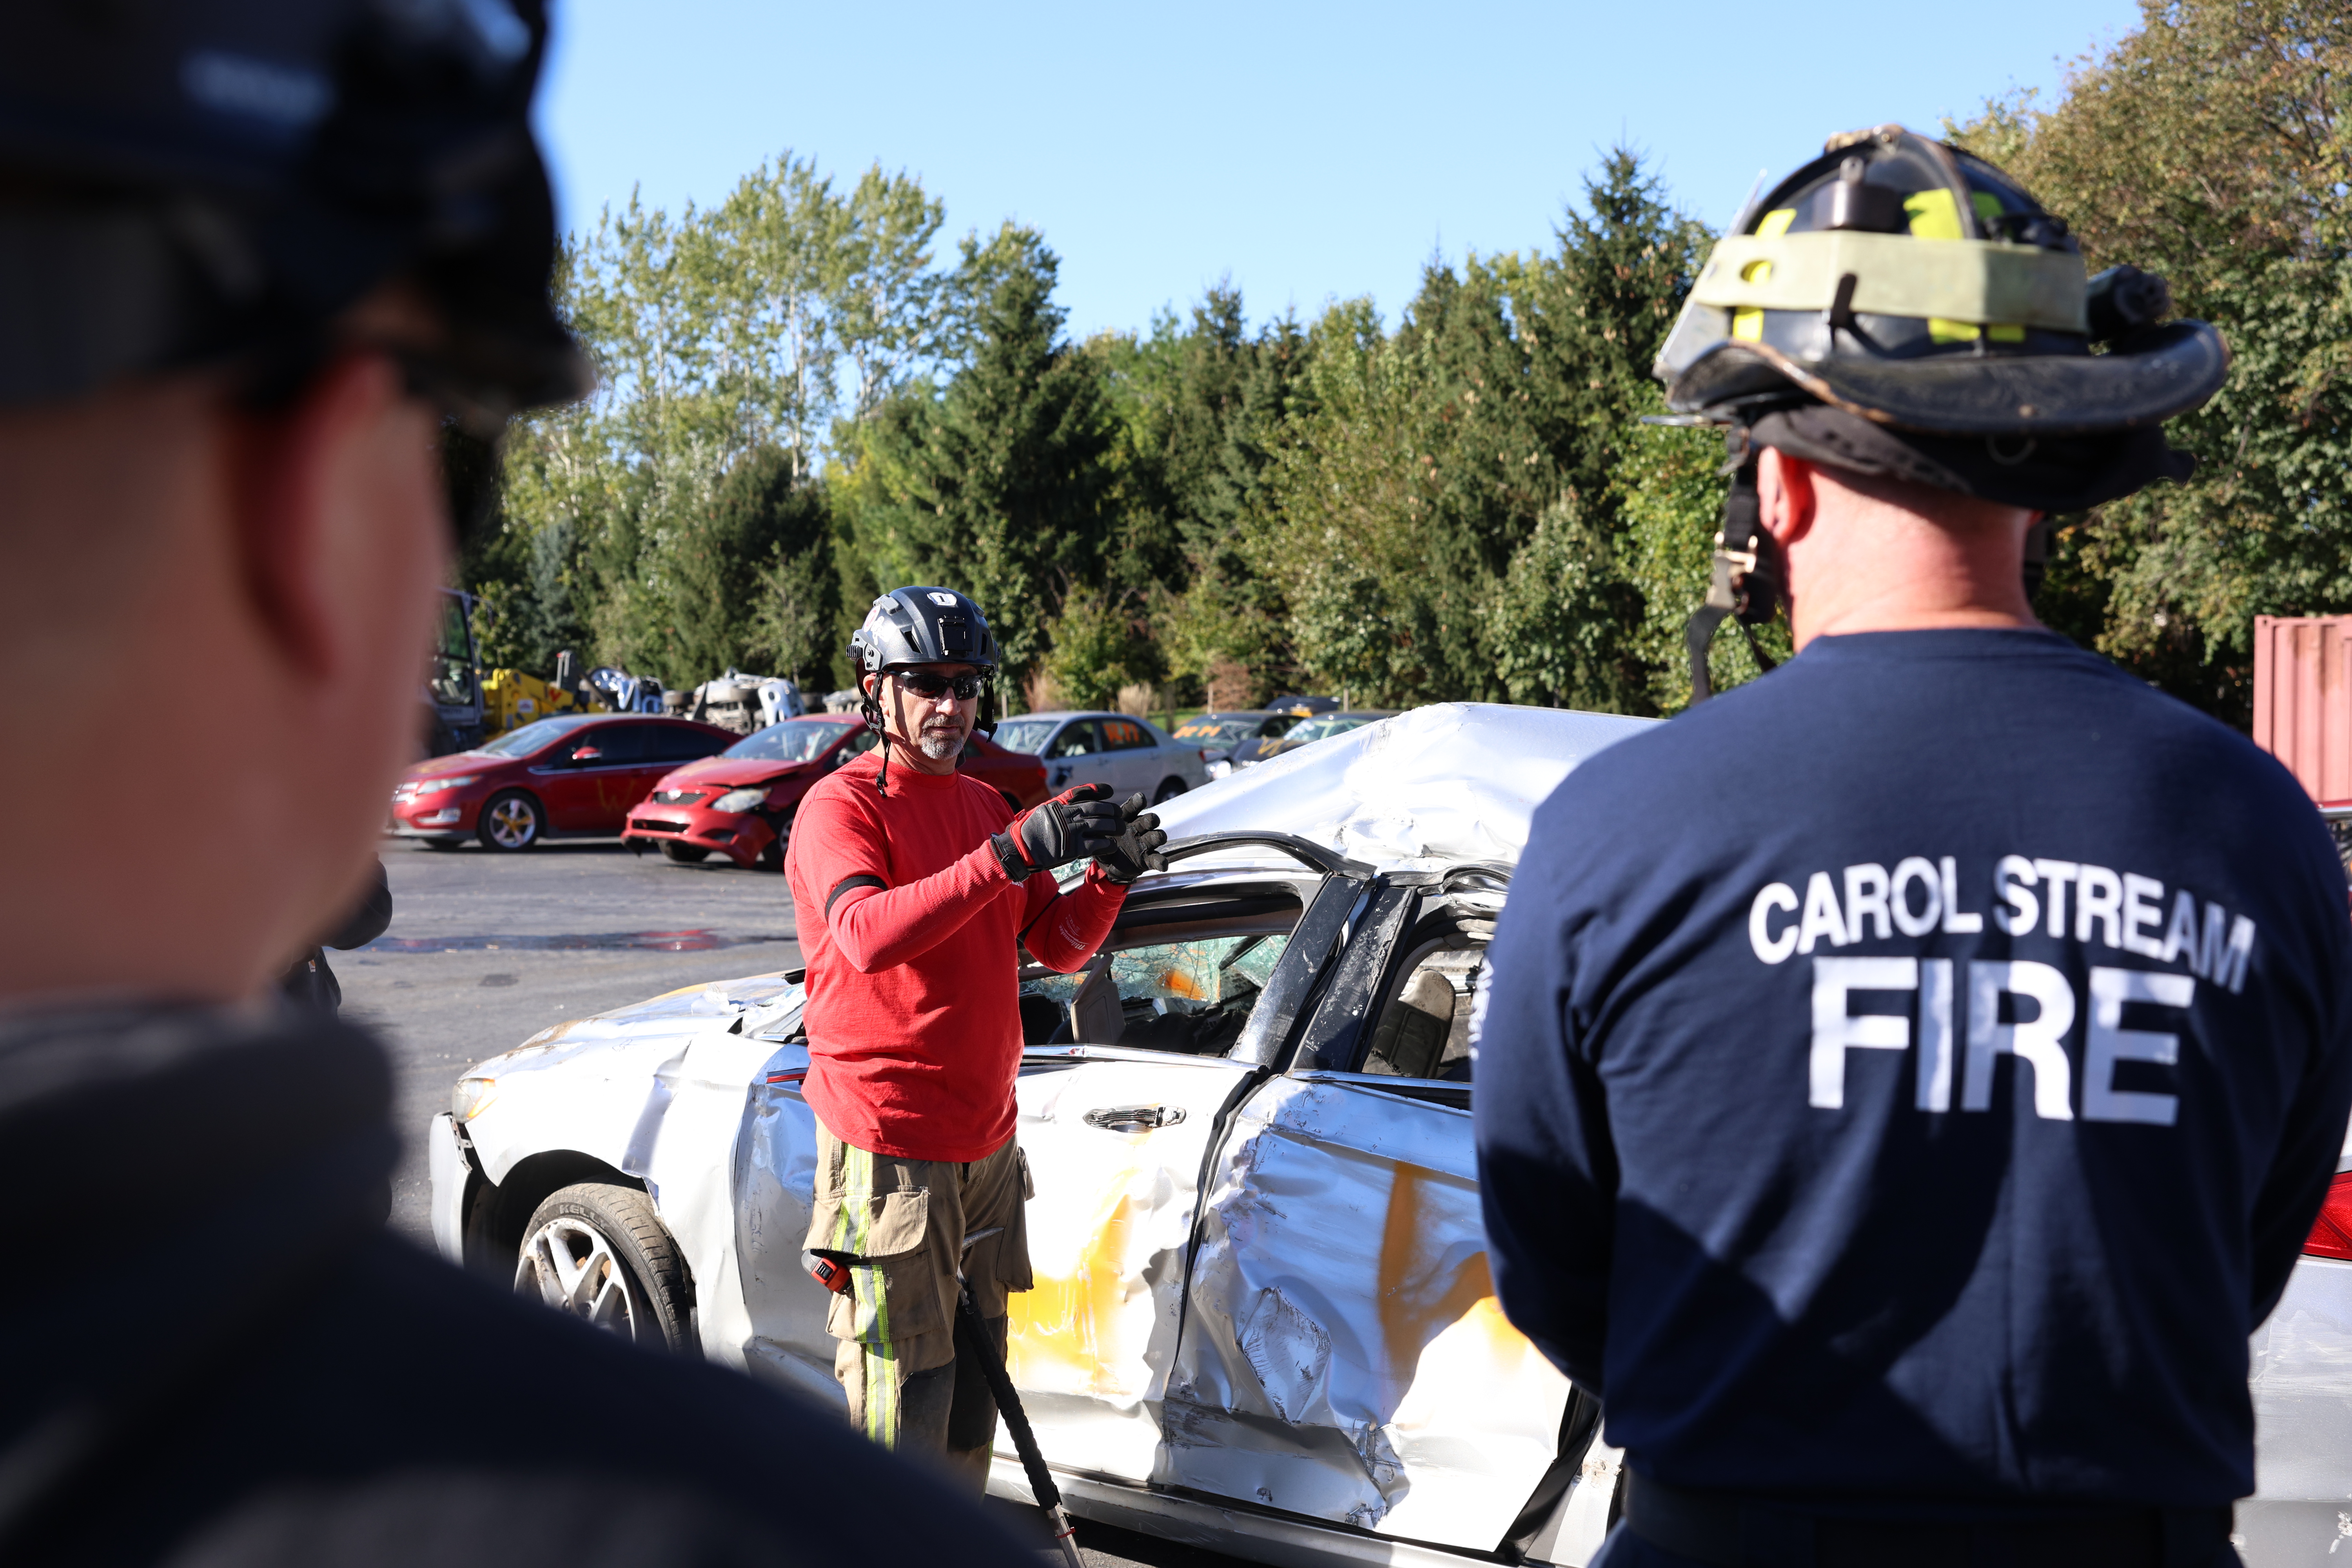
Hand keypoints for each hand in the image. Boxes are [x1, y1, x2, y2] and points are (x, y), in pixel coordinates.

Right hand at [992, 783, 1128, 882]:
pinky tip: (1111, 845)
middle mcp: (1067, 815)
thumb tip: (1072, 800)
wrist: (1019, 849)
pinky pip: (1096, 845)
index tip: (1110, 791)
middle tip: (1119, 814)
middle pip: (1097, 809)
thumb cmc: (1029, 830)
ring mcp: (1071, 831)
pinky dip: (1107, 844)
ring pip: (1100, 825)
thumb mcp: (1042, 810)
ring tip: (1121, 829)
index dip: (1099, 790)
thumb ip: (1059, 804)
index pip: (1083, 793)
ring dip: (1114, 827)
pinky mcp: (1073, 848)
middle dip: (1111, 810)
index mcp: (1060, 804)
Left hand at [1092, 793, 1166, 884]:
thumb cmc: (1103, 844)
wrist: (1108, 865)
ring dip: (1158, 836)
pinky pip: (1156, 859)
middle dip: (1150, 819)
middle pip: (1148, 820)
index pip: (1132, 808)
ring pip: (1155, 836)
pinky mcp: (1148, 859)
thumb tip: (1092, 827)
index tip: (1139, 798)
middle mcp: (1138, 829)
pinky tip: (1163, 864)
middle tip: (1150, 820)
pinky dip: (1161, 861)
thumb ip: (1096, 832)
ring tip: (1159, 837)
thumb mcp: (1096, 837)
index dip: (1137, 803)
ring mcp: (1144, 844)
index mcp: (1125, 820)